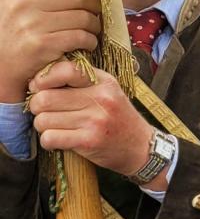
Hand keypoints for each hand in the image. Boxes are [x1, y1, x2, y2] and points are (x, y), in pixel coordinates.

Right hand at [0, 0, 100, 101]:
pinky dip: (91, 41)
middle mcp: (23, 3)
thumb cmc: (17, 32)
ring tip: (92, 29)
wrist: (2, 65)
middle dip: (95, 4)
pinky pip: (82, 37)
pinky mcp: (43, 45)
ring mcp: (32, 24)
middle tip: (96, 12)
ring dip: (95, 25)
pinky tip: (87, 43)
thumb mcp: (19, 4)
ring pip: (84, 18)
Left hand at [28, 61, 157, 177]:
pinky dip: (48, 141)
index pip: (64, 70)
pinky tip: (59, 140)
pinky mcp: (89, 141)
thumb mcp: (108, 92)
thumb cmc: (118, 118)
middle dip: (37, 107)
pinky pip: (50, 138)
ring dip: (43, 126)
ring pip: (43, 120)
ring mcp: (95, 121)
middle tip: (45, 112)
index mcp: (104, 82)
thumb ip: (81, 82)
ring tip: (56, 127)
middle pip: (45, 98)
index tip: (40, 89)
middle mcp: (100, 99)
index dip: (42, 80)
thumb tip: (38, 81)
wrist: (142, 148)